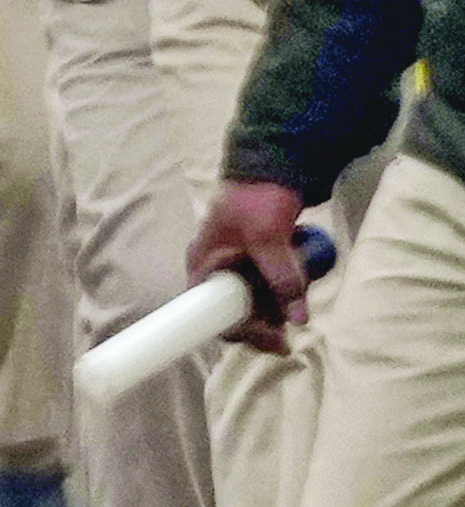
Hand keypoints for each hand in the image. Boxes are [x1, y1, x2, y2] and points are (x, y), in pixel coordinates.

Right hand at [191, 180, 316, 349]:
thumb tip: (298, 319)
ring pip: (254, 302)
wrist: (271, 165)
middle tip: (293, 329)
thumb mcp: (268, 237)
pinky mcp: (254, 262)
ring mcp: (235, 267)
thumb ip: (282, 277)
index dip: (242, 332)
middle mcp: (215, 271)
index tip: (276, 340)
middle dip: (266, 322)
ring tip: (301, 299)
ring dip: (278, 307)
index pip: (212, 314)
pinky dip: (283, 292)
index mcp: (203, 265)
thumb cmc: (257, 198)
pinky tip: (301, 286)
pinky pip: (266, 288)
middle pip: (235, 312)